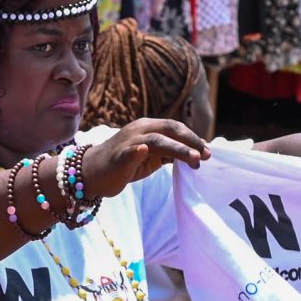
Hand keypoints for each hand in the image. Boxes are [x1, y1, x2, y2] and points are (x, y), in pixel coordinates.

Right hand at [81, 119, 211, 198]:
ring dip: (178, 148)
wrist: (92, 173)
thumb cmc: (124, 165)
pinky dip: (138, 150)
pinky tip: (144, 150)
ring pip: (157, 140)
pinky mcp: (119, 156)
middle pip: (169, 128)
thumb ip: (169, 153)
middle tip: (206, 155)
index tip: (208, 151)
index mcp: (147, 127)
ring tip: (194, 159)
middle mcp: (139, 129)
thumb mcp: (151, 157)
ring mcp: (128, 141)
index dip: (193, 137)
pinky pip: (130, 151)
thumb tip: (196, 155)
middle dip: (191, 141)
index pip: (175, 127)